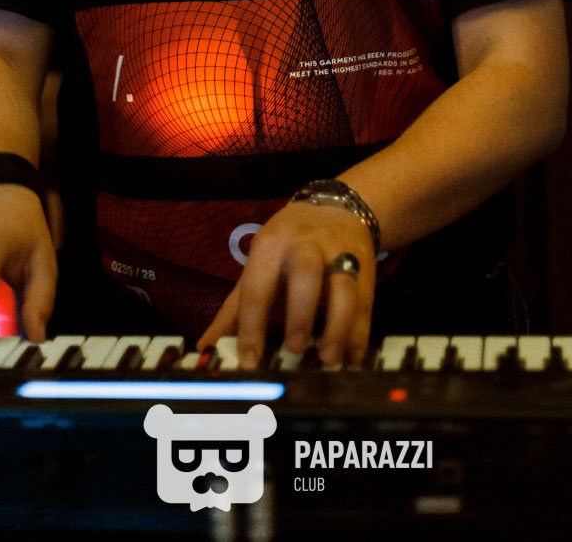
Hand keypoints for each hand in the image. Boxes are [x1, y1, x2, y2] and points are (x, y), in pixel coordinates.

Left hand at [196, 202, 374, 369]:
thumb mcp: (259, 265)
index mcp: (270, 245)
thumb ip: (234, 309)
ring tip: (328, 360)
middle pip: (305, 274)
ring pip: (343, 288)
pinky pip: (366, 301)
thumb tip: (206, 347)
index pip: (257, 286)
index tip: (250, 362)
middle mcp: (305, 245)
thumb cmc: (288, 245)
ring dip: (338, 327)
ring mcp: (339, 252)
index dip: (252, 326)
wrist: (336, 209)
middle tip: (294, 350)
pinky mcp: (366, 265)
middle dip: (300, 314)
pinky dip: (360, 333)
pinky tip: (352, 359)